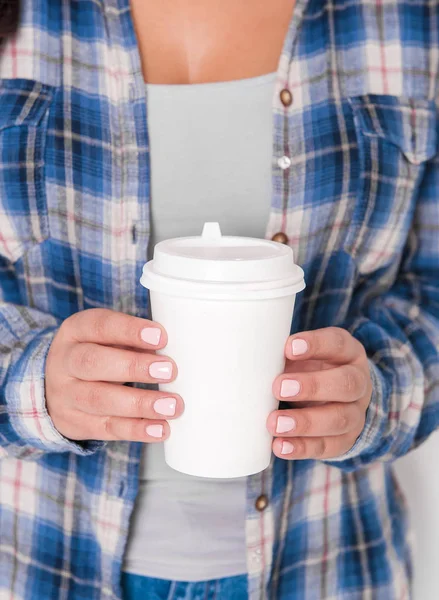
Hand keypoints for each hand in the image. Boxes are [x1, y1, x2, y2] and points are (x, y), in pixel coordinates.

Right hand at [45, 309, 182, 442]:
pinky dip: (137, 429)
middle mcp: (65, 362)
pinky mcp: (75, 424)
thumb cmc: (96, 354)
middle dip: (134, 367)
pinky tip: (160, 429)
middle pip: (93, 363)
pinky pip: (106, 428)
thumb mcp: (106, 338)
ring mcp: (66, 395)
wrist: (53, 386)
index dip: (130, 331)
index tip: (161, 337)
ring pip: (100, 400)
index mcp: (76, 331)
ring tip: (172, 406)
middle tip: (170, 371)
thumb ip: (134, 341)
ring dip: (141, 404)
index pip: (100, 326)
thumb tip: (175, 350)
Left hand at [267, 327, 371, 459]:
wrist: (338, 398)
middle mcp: (358, 383)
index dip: (316, 345)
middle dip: (312, 386)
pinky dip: (302, 448)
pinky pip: (327, 446)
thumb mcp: (305, 355)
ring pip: (339, 419)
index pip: (338, 344)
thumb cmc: (312, 368)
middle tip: (278, 388)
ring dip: (305, 423)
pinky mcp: (345, 440)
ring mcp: (355, 413)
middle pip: (346, 384)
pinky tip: (280, 445)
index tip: (288, 348)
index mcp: (348, 353)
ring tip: (275, 423)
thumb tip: (252, 358)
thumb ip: (285, 355)